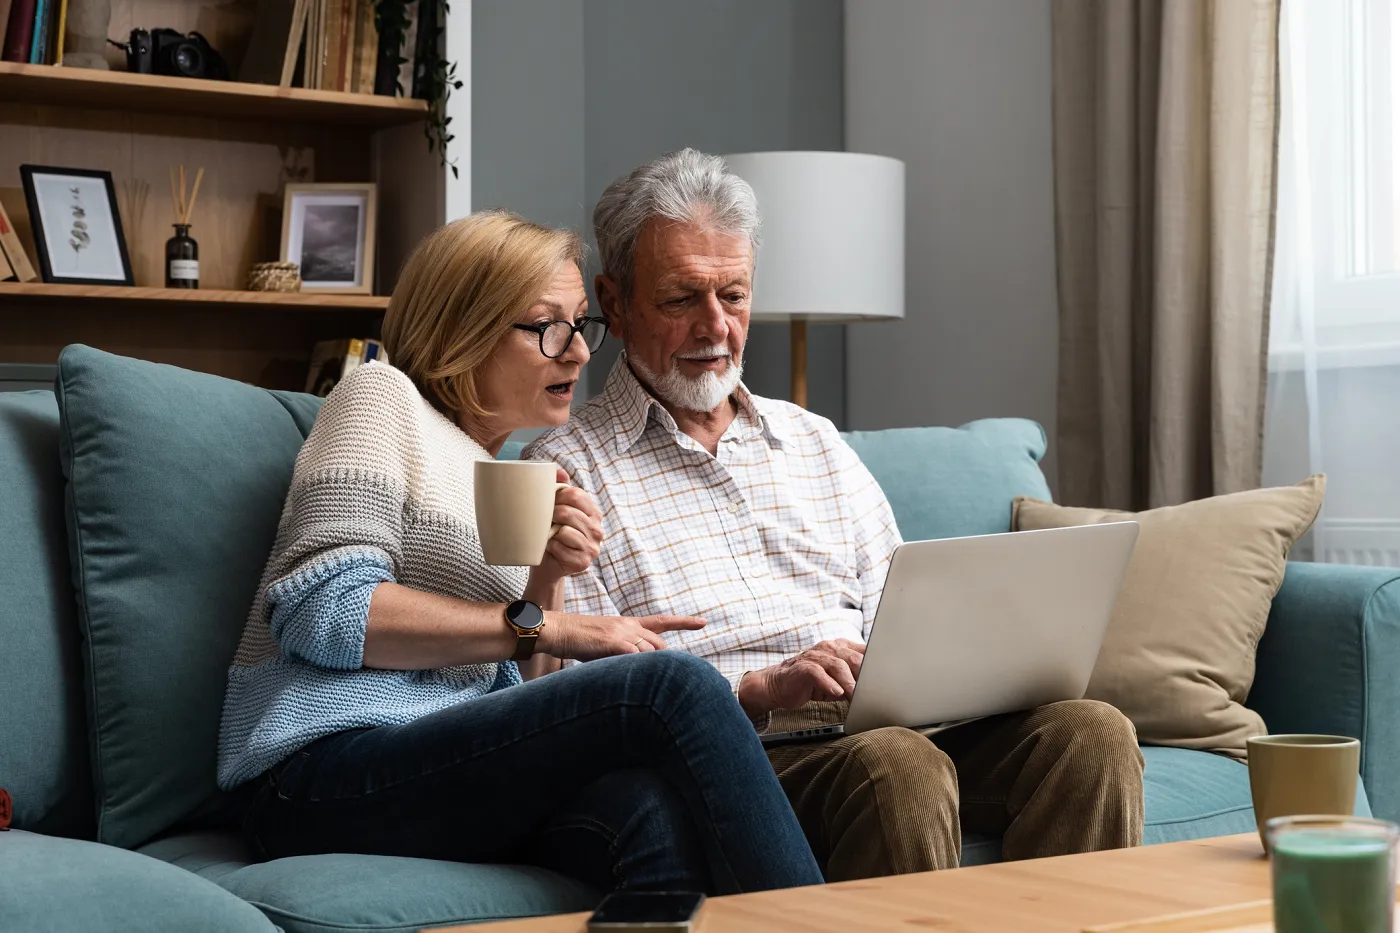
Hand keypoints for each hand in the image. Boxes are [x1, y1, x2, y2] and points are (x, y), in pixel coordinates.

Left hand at [533, 468, 603, 581]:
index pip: (576, 495)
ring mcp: (593, 547)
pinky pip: (560, 547)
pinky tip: (552, 550)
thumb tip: (560, 471)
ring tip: (550, 536)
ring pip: (564, 530)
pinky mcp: (583, 562)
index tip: (547, 503)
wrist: (547, 566)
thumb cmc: (551, 535)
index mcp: (594, 513)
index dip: (556, 496)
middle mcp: (598, 530)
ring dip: (550, 533)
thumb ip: (560, 488)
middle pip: (568, 512)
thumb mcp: (556, 510)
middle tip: (544, 522)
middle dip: (550, 515)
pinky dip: (550, 547)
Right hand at [539, 612, 705, 661]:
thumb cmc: (578, 640)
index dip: (684, 622)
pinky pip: (636, 656)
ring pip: (651, 651)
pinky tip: (632, 676)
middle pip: (659, 644)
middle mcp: (629, 625)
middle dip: (660, 660)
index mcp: (628, 623)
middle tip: (650, 676)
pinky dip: (638, 666)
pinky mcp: (614, 642)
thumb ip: (622, 649)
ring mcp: (622, 632)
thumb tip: (635, 664)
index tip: (703, 622)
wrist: (558, 630)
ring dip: (649, 667)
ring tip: (639, 680)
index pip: (661, 621)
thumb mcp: (604, 642)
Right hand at [740, 639, 866, 716]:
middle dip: (866, 675)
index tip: (891, 677)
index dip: (878, 664)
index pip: (864, 652)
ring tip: (857, 695)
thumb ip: (855, 681)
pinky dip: (828, 683)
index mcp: (841, 648)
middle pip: (854, 658)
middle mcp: (829, 648)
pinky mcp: (802, 667)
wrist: (779, 685)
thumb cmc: (812, 683)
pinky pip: (817, 673)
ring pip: (837, 665)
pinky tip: (836, 692)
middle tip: (876, 690)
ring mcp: (815, 656)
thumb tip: (876, 691)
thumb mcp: (838, 681)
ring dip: (849, 681)